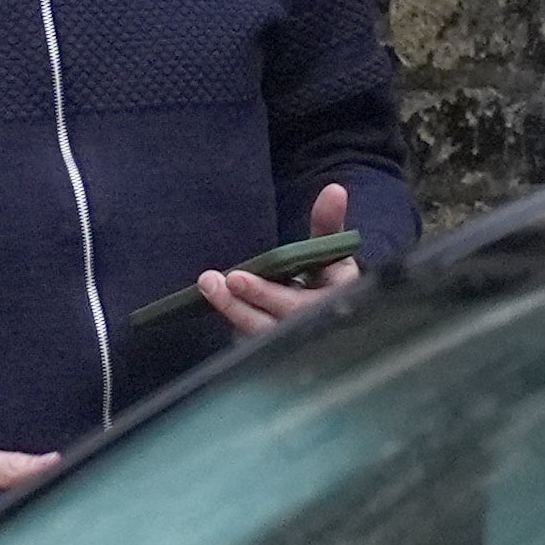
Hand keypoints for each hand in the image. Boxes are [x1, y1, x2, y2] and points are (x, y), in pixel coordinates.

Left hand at [199, 182, 361, 338]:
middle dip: (239, 304)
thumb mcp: (331, 250)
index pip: (298, 306)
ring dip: (231, 312)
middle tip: (211, 282)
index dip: (265, 294)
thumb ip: (328, 222)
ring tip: (209, 287)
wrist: (333, 312)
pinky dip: (235, 326)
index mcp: (334, 305)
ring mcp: (294, 348)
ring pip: (258, 339)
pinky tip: (221, 304)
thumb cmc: (329, 277)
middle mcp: (315, 332)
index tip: (236, 278)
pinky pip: (250, 348)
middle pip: (272, 326)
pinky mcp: (275, 355)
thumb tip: (334, 189)